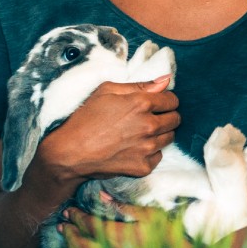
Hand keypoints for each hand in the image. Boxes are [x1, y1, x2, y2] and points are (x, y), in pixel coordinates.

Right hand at [35, 76, 179, 185]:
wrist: (70, 153)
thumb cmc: (86, 118)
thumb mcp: (106, 91)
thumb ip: (140, 85)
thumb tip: (166, 80)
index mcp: (142, 103)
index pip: (172, 100)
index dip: (165, 100)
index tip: (156, 103)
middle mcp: (149, 126)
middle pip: (175, 119)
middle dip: (165, 116)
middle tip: (148, 118)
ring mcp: (147, 148)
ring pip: (169, 137)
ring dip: (159, 134)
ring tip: (139, 133)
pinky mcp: (143, 166)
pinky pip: (158, 156)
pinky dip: (149, 152)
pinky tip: (133, 148)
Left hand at [58, 200, 192, 247]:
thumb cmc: (168, 237)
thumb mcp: (149, 215)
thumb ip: (123, 207)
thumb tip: (102, 196)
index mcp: (118, 235)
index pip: (89, 224)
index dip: (77, 217)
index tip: (69, 211)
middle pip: (81, 243)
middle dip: (70, 232)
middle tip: (62, 225)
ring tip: (67, 243)